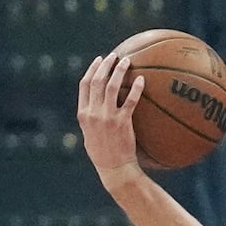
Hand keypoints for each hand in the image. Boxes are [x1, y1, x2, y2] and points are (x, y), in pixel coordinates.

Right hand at [76, 53, 145, 176]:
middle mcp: (93, 113)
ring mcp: (107, 117)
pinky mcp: (122, 123)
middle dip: (105, 65)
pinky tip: (141, 79)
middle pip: (96, 81)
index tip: (99, 60)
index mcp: (83, 114)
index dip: (92, 70)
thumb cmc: (104, 155)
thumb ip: (92, 118)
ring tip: (127, 61)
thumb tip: (98, 105)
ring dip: (119, 71)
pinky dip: (135, 88)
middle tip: (114, 56)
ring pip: (110, 86)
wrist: (114, 169)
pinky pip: (130, 101)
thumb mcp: (91, 135)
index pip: (84, 85)